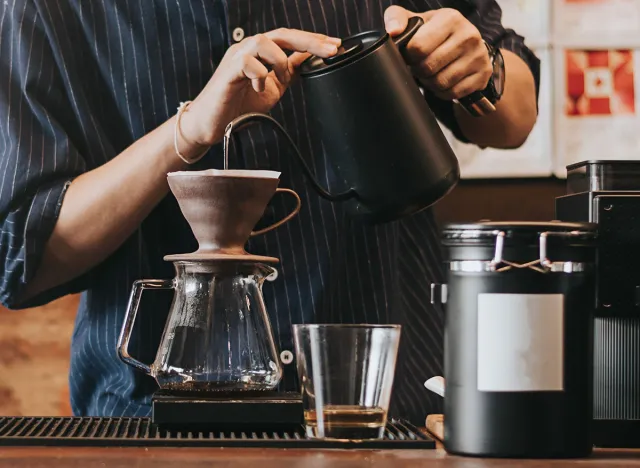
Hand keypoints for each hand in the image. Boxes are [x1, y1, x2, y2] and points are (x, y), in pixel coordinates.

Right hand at [182, 28, 340, 146]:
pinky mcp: (228, 70)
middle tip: (331, 49)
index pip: (290, 39)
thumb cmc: (239, 105)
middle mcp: (249, 48)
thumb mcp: (273, 88)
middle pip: (283, 34)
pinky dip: (259, 75)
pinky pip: (249, 62)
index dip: (314, 40)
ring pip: (265, 42)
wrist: (213, 123)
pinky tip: (257, 88)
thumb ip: (288, 73)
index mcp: (261, 52)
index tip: (336, 46)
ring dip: (279, 60)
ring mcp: (237, 56)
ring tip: (280, 78)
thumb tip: (309, 60)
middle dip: (309, 41)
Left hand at [384, 6, 491, 100]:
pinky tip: (443, 81)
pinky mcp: (483, 74)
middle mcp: (468, 35)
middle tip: (419, 66)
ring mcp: (478, 55)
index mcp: (450, 18)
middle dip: (418, 71)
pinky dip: (443, 92)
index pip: (418, 47)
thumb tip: (392, 31)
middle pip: (428, 67)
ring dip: (429, 83)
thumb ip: (396, 18)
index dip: (409, 56)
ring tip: (430, 73)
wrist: (466, 43)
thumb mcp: (416, 20)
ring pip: (440, 83)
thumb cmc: (436, 33)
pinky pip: (453, 93)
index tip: (411, 55)